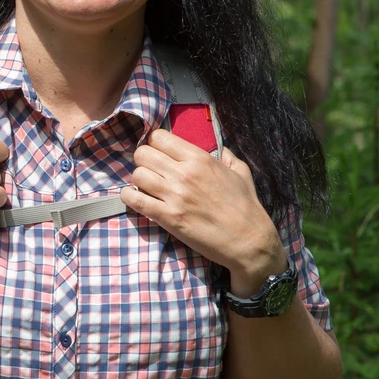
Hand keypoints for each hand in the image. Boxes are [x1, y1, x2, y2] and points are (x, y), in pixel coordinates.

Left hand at [120, 129, 286, 296]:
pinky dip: (130, 198)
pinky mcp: (167, 217)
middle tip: (150, 171)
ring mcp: (174, 195)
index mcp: (200, 159)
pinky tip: (136, 199)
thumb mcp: (241, 173)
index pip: (159, 137)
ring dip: (138, 181)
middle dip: (143, 161)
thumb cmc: (246, 207)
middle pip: (142, 154)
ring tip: (146, 187)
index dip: (154, 144)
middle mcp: (184, 173)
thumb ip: (228, 157)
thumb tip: (221, 149)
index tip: (158, 154)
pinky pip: (135, 200)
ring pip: (136, 175)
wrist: (248, 241)